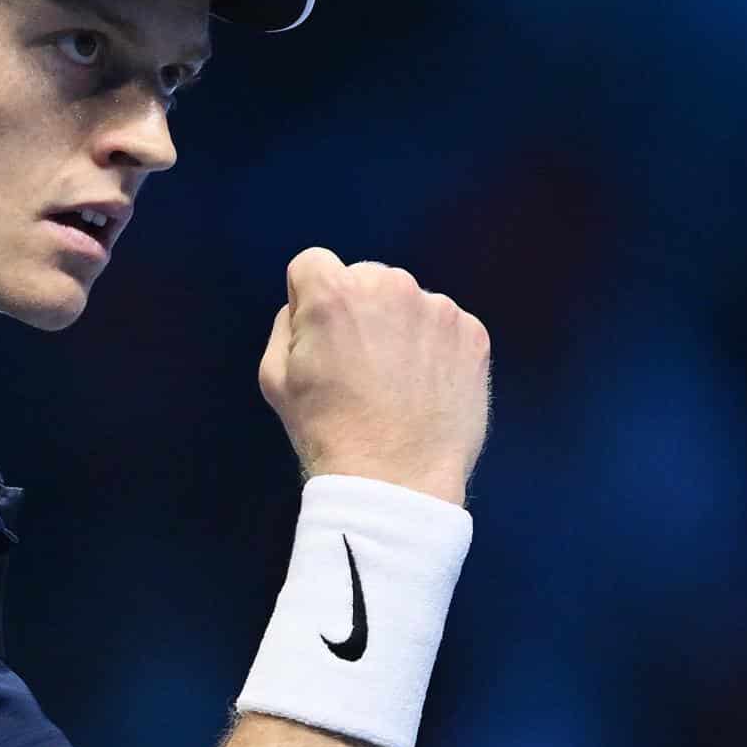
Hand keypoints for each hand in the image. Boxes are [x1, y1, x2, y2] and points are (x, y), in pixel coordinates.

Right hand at [258, 247, 490, 506]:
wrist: (396, 481)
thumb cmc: (329, 433)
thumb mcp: (275, 378)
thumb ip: (286, 324)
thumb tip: (305, 308)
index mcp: (334, 293)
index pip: (313, 264)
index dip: (311, 300)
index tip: (322, 336)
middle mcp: (389, 286)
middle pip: (366, 279)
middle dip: (360, 310)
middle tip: (361, 365)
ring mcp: (437, 309)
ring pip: (409, 302)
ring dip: (401, 328)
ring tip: (397, 383)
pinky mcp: (472, 334)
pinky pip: (446, 327)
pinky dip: (437, 349)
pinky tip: (426, 389)